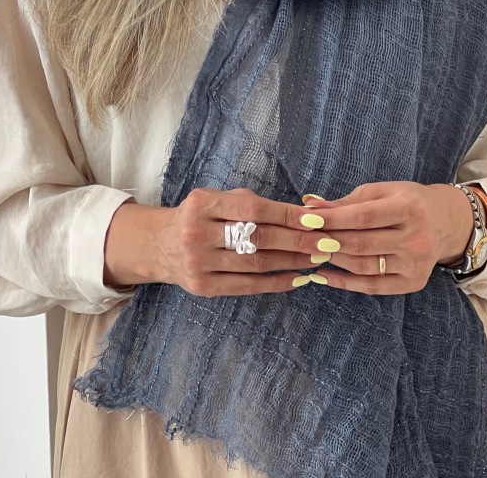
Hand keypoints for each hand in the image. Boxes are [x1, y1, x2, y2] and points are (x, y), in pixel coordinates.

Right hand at [144, 187, 330, 296]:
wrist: (159, 245)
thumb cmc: (199, 217)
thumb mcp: (216, 199)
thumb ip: (250, 203)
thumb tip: (301, 211)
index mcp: (203, 204)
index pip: (253, 209)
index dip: (287, 215)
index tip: (317, 219)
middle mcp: (197, 233)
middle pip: (258, 238)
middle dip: (298, 240)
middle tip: (328, 242)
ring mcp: (199, 263)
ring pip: (256, 263)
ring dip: (292, 262)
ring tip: (317, 259)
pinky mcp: (203, 288)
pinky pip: (247, 286)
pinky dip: (276, 283)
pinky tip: (298, 278)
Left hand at [303, 181, 474, 294]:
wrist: (447, 222)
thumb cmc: (408, 201)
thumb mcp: (383, 192)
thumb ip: (347, 201)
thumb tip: (310, 206)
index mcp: (409, 208)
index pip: (364, 216)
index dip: (333, 219)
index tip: (305, 219)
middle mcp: (416, 238)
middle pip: (362, 244)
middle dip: (328, 240)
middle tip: (302, 238)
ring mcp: (416, 264)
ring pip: (364, 266)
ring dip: (333, 260)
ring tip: (310, 252)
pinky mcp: (413, 283)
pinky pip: (373, 286)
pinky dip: (345, 283)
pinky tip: (323, 275)